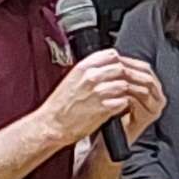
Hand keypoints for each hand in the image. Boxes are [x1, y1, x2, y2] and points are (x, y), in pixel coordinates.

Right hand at [39, 50, 154, 143]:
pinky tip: (119, 107)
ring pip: (124, 84)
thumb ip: (89, 70)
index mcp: (82, 68)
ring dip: (126, 91)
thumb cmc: (60, 105)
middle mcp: (90, 77)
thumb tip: (106, 65)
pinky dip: (124, 104)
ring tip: (123, 97)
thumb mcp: (72, 79)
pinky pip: (123, 101)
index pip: (111, 54)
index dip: (118, 62)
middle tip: (125, 84)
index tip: (120, 69)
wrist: (52, 124)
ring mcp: (97, 93)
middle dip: (125, 76)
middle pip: (120, 68)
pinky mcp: (103, 108)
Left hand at [106, 55, 166, 141]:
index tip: (114, 58)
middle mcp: (158, 97)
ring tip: (111, 79)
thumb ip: (122, 75)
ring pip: (143, 88)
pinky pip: (138, 101)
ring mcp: (155, 107)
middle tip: (114, 66)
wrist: (108, 139)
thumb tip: (114, 53)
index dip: (129, 62)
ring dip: (126, 82)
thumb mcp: (118, 90)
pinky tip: (113, 93)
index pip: (145, 68)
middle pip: (146, 76)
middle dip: (128, 71)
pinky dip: (124, 95)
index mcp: (154, 88)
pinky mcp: (149, 116)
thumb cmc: (111, 114)